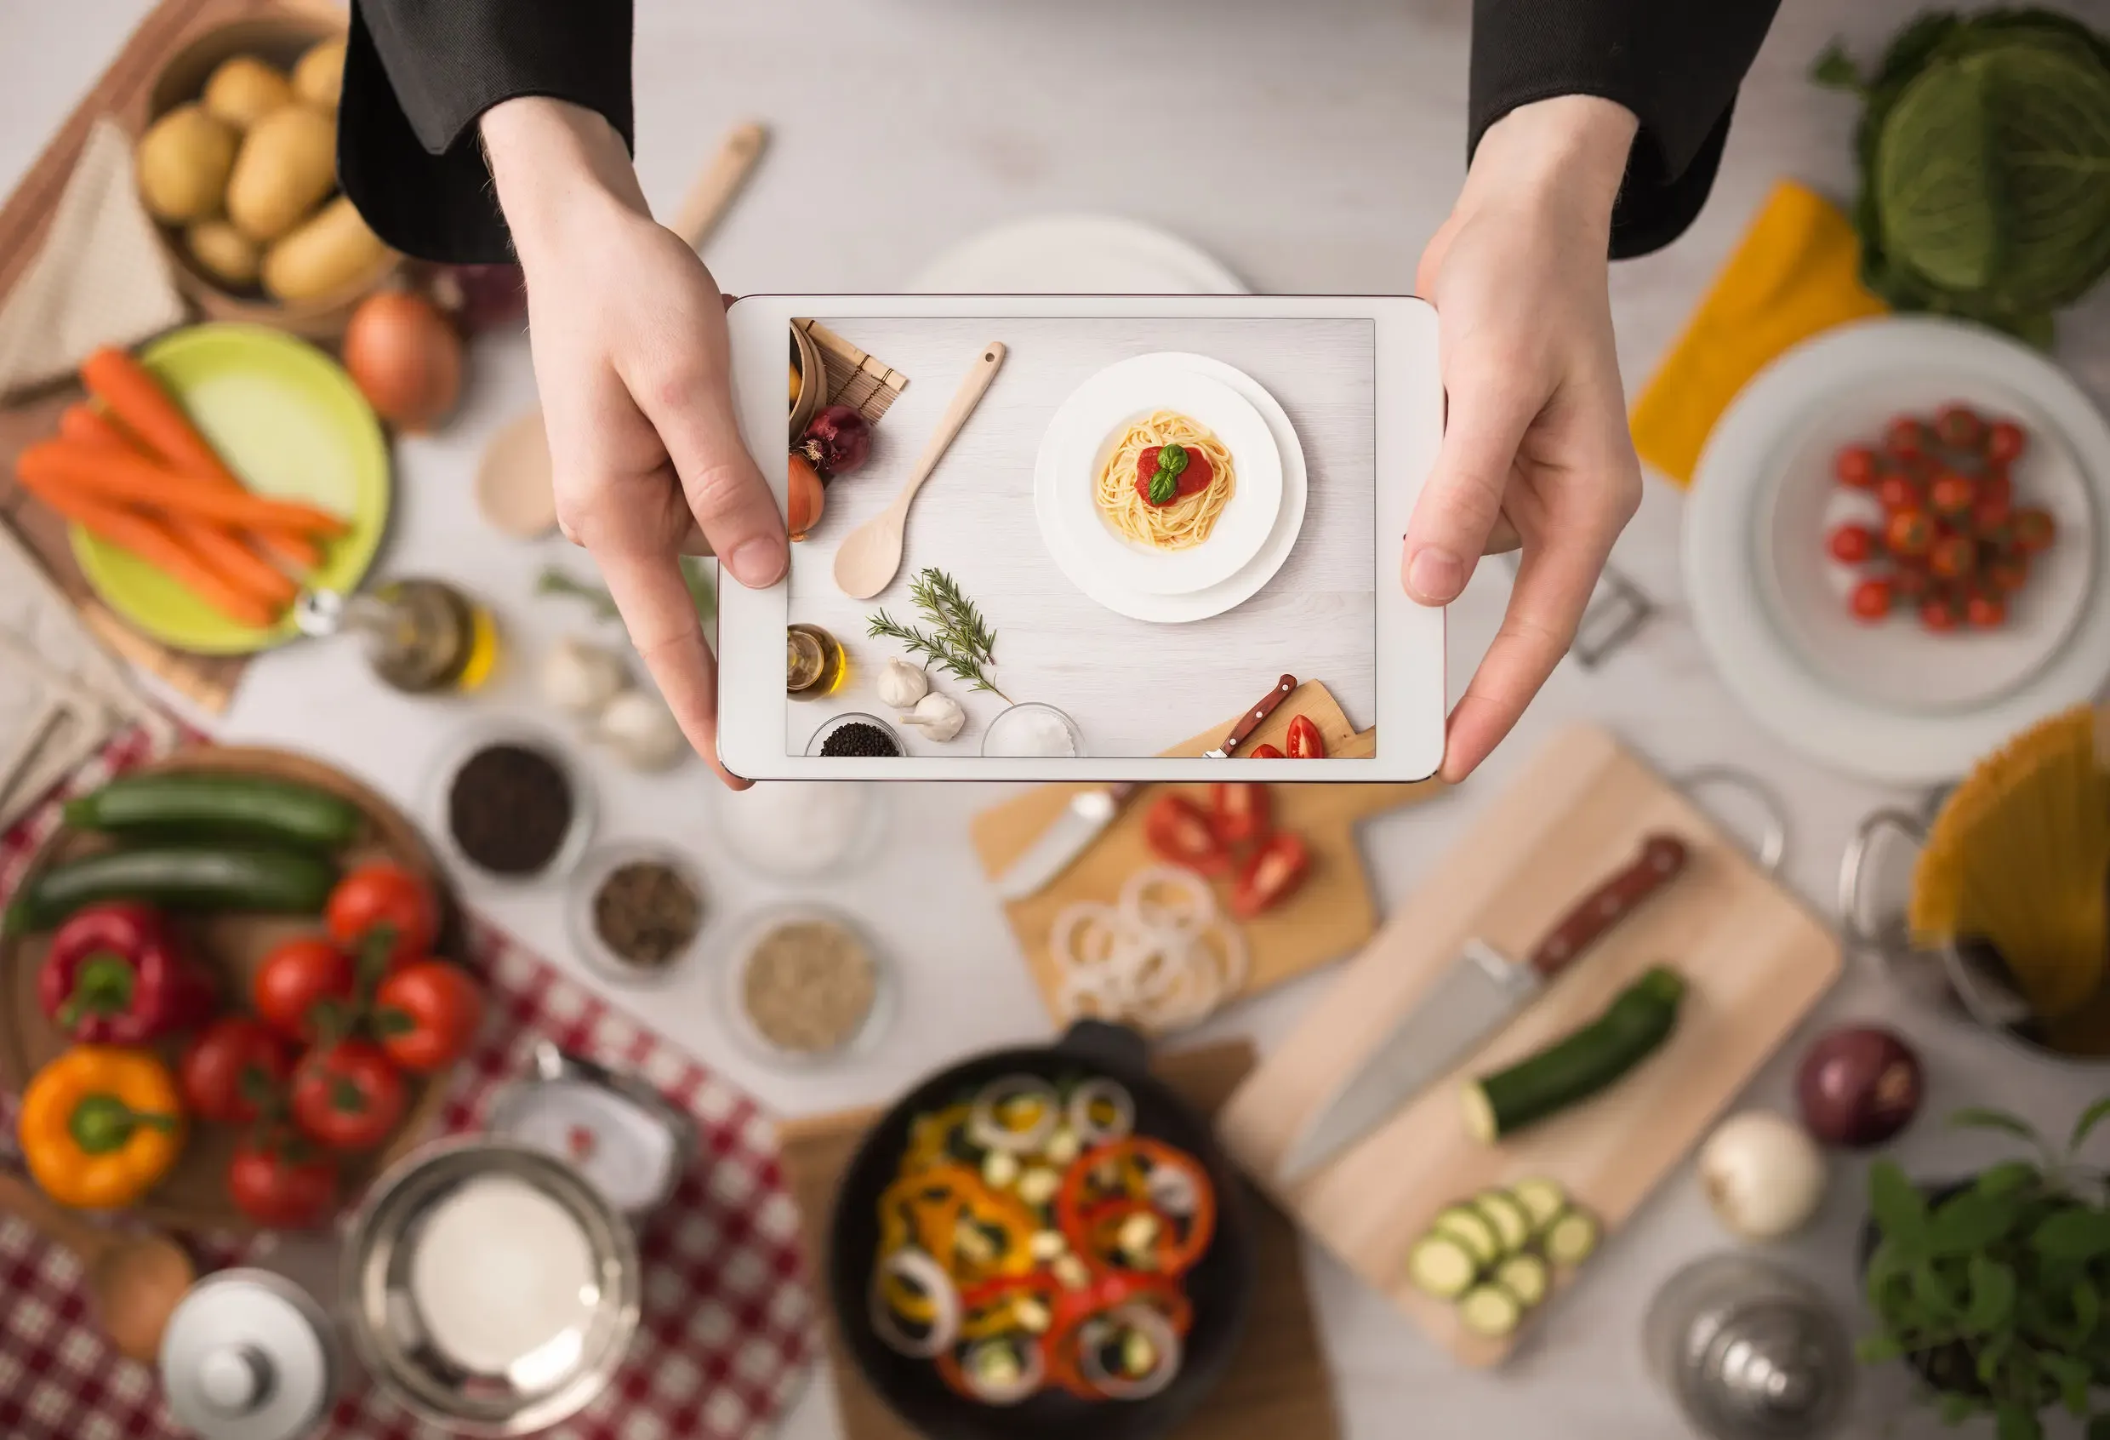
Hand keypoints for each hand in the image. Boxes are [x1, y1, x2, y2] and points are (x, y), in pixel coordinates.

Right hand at [482, 98, 783, 787]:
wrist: (582, 233)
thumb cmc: (621, 296)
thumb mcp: (685, 383)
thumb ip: (725, 481)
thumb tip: (760, 573)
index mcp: (609, 514)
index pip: (669, 638)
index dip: (707, 709)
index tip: (740, 770)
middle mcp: (617, 516)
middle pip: (714, 581)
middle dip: (763, 562)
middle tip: (793, 524)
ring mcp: (635, 491)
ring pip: (731, 524)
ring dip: (763, 484)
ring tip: (739, 392)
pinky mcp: (655, 461)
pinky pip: (723, 483)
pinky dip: (752, 458)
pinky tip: (739, 392)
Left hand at [1405, 96, 1643, 782]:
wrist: (1519, 211)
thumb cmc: (1526, 282)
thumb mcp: (1495, 384)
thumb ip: (1464, 488)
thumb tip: (1431, 587)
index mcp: (1588, 502)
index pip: (1540, 630)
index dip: (1496, 700)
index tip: (1452, 758)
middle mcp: (1558, 505)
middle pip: (1502, 617)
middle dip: (1453, 675)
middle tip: (1393, 737)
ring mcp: (1517, 485)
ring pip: (1455, 565)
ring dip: (1409, 591)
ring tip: (1358, 642)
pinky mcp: (1477, 460)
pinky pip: (1434, 517)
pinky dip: (1399, 531)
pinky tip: (1360, 536)